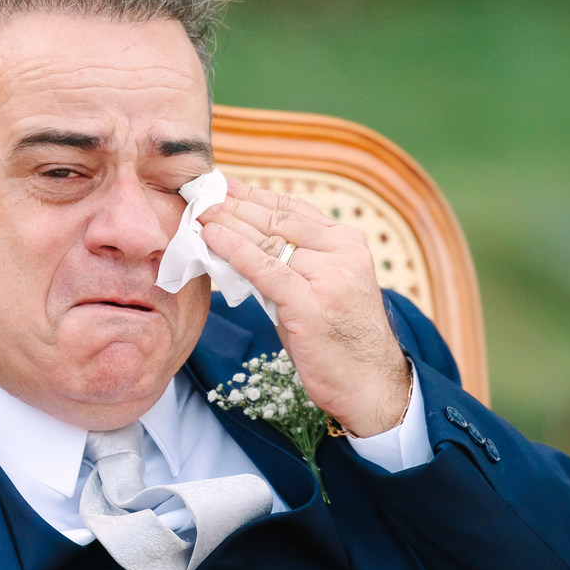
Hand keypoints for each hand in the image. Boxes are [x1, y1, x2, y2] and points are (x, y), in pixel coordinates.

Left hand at [200, 178, 410, 436]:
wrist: (369, 384)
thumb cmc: (338, 340)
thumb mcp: (319, 289)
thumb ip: (291, 264)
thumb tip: (241, 243)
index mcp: (347, 242)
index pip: (293, 209)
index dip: (255, 196)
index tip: (224, 186)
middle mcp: (342, 253)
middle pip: (279, 220)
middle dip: (236, 206)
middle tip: (203, 194)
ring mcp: (328, 277)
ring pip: (269, 240)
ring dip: (229, 224)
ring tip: (200, 211)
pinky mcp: (310, 304)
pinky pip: (264, 269)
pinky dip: (235, 251)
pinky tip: (213, 238)